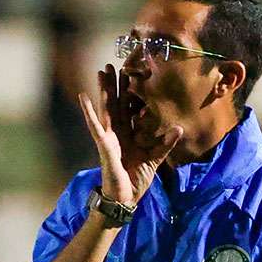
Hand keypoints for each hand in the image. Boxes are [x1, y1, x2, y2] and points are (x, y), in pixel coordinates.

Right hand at [78, 64, 182, 204]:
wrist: (125, 198)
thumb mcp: (155, 158)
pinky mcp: (104, 144)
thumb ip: (165, 143)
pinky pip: (95, 125)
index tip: (133, 74)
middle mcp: (117, 132)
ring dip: (103, 90)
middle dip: (115, 84)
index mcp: (129, 133)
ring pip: (106, 108)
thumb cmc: (136, 178)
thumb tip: (178, 128)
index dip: (131, 92)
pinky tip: (84, 97)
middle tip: (113, 64)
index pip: (130, 108)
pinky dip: (89, 112)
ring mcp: (109, 137)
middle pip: (116, 103)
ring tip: (101, 71)